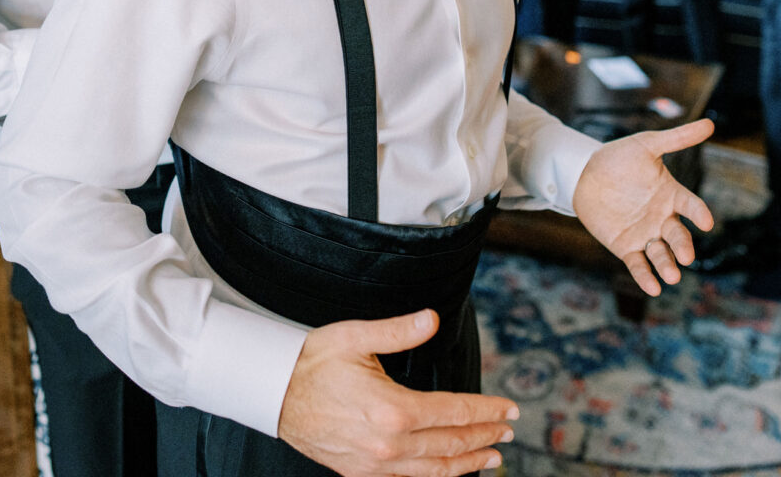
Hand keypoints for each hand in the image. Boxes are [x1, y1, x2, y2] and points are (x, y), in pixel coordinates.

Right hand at [277, 310, 516, 476]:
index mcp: (392, 409)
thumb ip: (399, 331)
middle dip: (485, 435)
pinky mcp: (361, 473)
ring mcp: (375, 464)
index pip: (454, 412)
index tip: (509, 408)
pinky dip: (436, 475)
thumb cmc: (310, 363)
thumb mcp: (356, 338)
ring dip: (468, 462)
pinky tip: (447, 469)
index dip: (486, 410)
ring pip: (435, 469)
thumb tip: (432, 319)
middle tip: (508, 429)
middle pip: (451, 443)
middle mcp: (388, 443)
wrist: (272, 393)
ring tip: (492, 456)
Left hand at [571, 119, 716, 295]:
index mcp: (671, 194)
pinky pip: (638, 264)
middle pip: (678, 236)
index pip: (691, 206)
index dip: (698, 213)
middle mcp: (662, 217)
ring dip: (667, 266)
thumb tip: (710, 124)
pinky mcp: (625, 247)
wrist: (584, 173)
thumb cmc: (619, 157)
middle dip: (683, 247)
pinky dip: (646, 276)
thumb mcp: (647, 145)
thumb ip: (677, 138)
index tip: (705, 221)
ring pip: (660, 253)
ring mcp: (645, 234)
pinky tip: (653, 288)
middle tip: (686, 256)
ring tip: (673, 276)